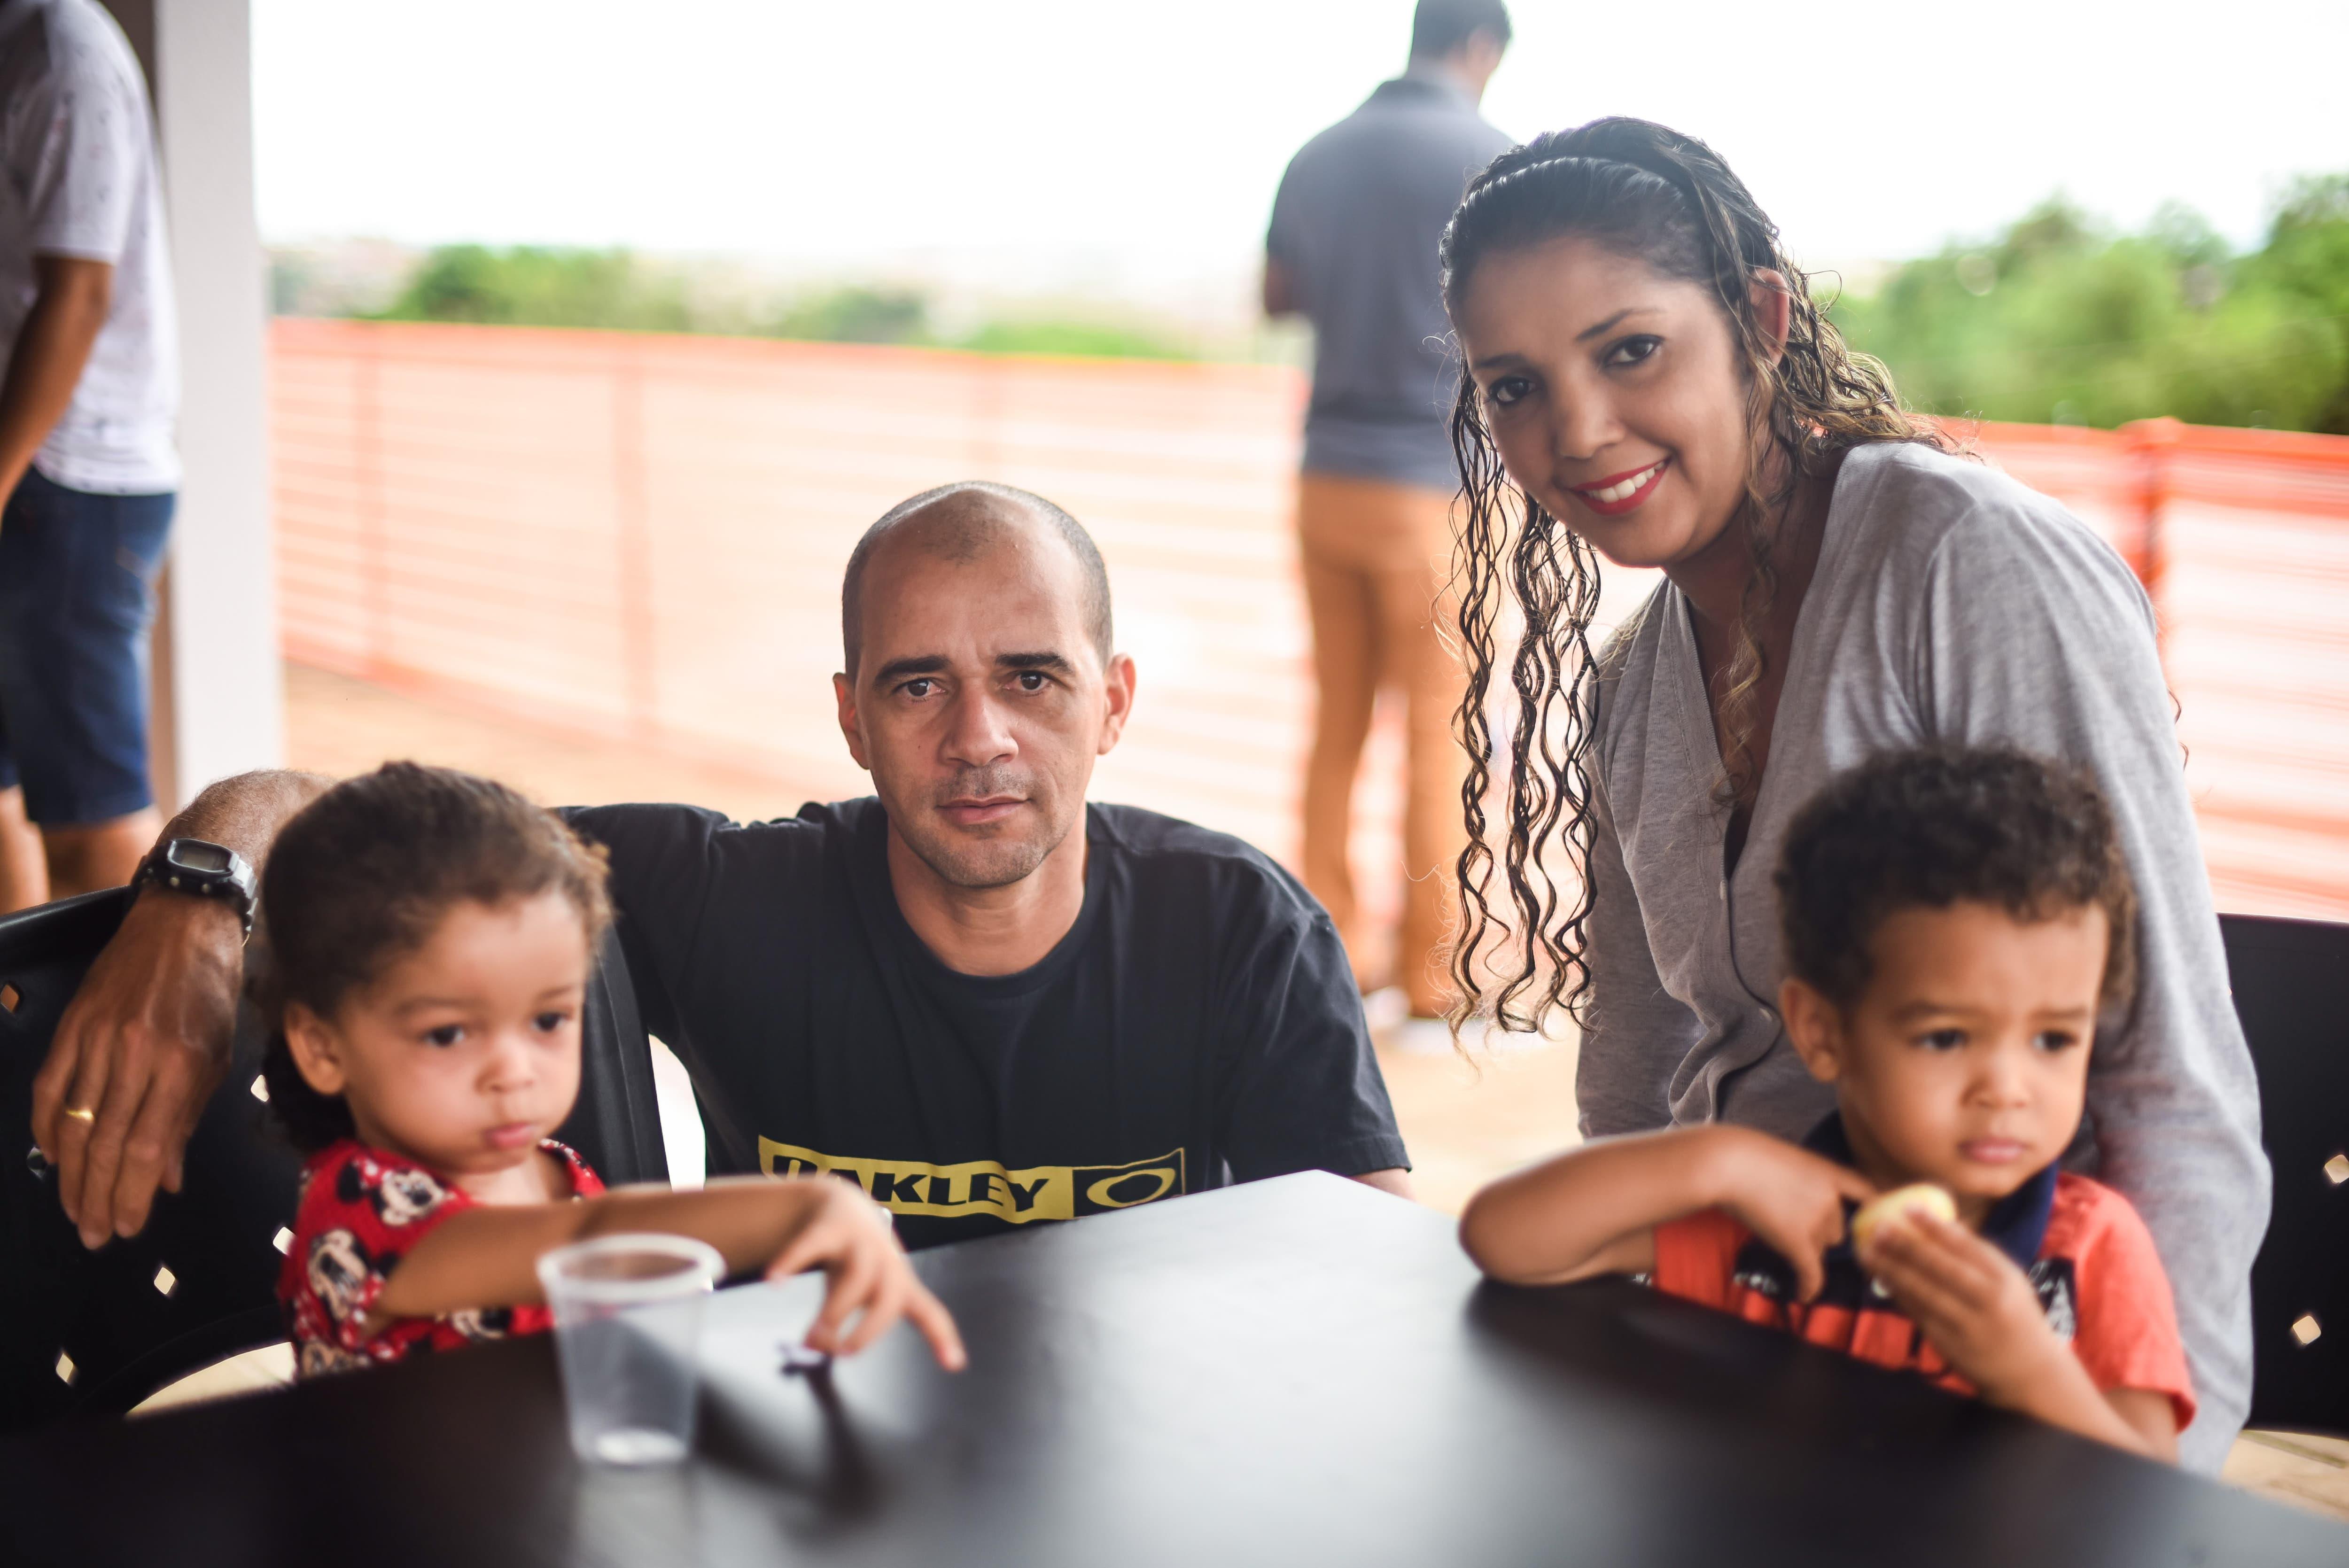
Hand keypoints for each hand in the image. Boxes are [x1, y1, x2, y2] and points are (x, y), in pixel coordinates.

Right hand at [30, 893, 244, 1247]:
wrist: (181, 925)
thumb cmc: (210, 993)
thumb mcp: (216, 1058)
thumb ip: (188, 1120)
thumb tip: (168, 1181)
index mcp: (181, 1066)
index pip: (149, 1148)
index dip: (134, 1195)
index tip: (128, 1227)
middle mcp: (137, 1055)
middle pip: (108, 1144)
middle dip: (99, 1197)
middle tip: (95, 1234)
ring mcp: (98, 1039)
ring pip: (76, 1123)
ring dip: (72, 1174)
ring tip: (75, 1210)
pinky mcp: (72, 1025)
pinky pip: (50, 1087)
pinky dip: (49, 1126)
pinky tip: (55, 1156)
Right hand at [764, 1182, 966, 1371]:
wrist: (840, 1201)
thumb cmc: (855, 1261)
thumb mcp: (861, 1293)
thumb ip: (842, 1327)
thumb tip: (814, 1350)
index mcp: (900, 1283)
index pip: (928, 1312)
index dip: (941, 1337)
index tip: (955, 1364)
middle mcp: (885, 1262)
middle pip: (889, 1298)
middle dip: (868, 1329)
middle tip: (844, 1352)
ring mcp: (859, 1241)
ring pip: (856, 1278)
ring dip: (835, 1311)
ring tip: (811, 1336)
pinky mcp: (829, 1226)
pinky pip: (811, 1245)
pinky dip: (791, 1262)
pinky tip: (776, 1281)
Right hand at [1704, 1126, 1878, 1301]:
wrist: (1729, 1164)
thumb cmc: (1748, 1155)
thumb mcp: (1788, 1158)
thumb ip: (1804, 1178)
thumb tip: (1799, 1195)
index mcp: (1831, 1172)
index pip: (1865, 1191)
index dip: (1874, 1206)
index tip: (1878, 1217)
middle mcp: (1832, 1200)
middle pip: (1837, 1228)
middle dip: (1819, 1229)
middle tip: (1787, 1218)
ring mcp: (1817, 1222)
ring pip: (1820, 1247)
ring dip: (1804, 1245)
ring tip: (1773, 1229)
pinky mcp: (1797, 1243)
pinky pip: (1811, 1272)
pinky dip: (1808, 1286)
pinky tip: (1804, 1296)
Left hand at [1859, 1210, 2065, 1399]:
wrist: (2032, 1373)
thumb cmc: (2016, 1314)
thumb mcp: (2011, 1281)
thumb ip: (1980, 1255)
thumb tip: (1943, 1222)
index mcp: (2004, 1278)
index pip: (1966, 1247)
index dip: (1935, 1226)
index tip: (1908, 1207)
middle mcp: (1988, 1300)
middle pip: (1940, 1268)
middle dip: (1906, 1246)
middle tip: (1878, 1227)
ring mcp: (1968, 1325)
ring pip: (1924, 1292)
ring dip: (1892, 1270)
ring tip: (1867, 1252)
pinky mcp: (1950, 1345)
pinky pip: (1919, 1314)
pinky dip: (1898, 1295)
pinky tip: (1881, 1279)